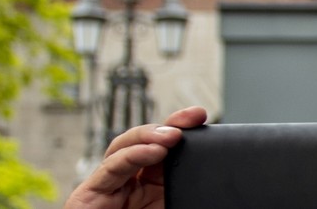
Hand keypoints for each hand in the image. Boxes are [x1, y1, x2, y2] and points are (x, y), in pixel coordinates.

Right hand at [64, 106, 206, 208]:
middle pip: (148, 141)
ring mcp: (110, 186)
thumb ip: (192, 199)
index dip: (184, 132)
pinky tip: (153, 149)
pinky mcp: (89, 194)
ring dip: (151, 135)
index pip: (169, 152)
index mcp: (155, 189)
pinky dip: (133, 155)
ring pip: (126, 146)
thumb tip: (227, 194)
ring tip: (173, 135)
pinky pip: (111, 167)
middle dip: (171, 124)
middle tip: (193, 117)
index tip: (204, 119)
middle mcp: (131, 183)